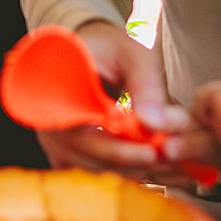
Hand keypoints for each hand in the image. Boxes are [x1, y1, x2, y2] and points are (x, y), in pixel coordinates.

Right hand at [35, 20, 202, 185]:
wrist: (95, 50)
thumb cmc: (112, 47)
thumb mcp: (134, 55)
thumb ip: (145, 86)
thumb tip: (153, 125)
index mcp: (54, 89)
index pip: (80, 132)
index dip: (116, 149)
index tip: (151, 153)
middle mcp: (47, 119)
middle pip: (87, 157)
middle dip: (132, 164)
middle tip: (172, 163)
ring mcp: (55, 139)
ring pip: (93, 169)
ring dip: (131, 171)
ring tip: (170, 167)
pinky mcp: (68, 153)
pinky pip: (95, 171)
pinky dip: (125, 173)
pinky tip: (153, 169)